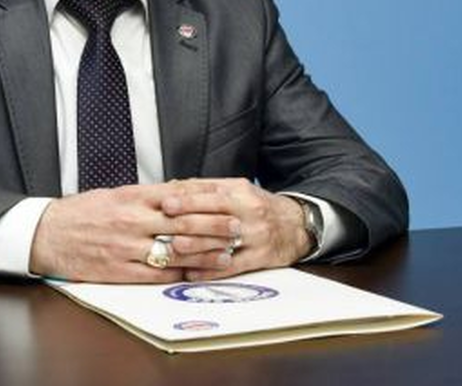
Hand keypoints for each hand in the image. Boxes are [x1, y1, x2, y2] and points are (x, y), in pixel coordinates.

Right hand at [29, 183, 240, 282]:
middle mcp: (132, 220)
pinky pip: (157, 274)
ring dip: (204, 254)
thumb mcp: (114, 194)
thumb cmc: (81, 212)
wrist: (47, 234)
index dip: (207, 201)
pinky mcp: (120, 270)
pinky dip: (179, 274)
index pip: (178, 196)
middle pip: (183, 223)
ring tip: (226, 254)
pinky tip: (196, 274)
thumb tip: (178, 193)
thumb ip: (146, 195)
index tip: (228, 201)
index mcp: (131, 197)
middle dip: (214, 226)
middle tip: (238, 228)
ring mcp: (127, 247)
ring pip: (175, 251)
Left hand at [161, 178, 311, 280]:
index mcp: (240, 192)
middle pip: (215, 217)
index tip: (166, 203)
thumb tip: (171, 187)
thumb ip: (205, 188)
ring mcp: (256, 236)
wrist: (296, 225)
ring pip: (223, 242)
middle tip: (164, 226)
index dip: (187, 199)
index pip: (211, 193)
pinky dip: (211, 271)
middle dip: (188, 221)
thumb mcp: (236, 189)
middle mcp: (249, 212)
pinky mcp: (260, 258)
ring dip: (197, 246)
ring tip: (174, 248)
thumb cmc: (257, 206)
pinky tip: (192, 273)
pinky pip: (233, 266)